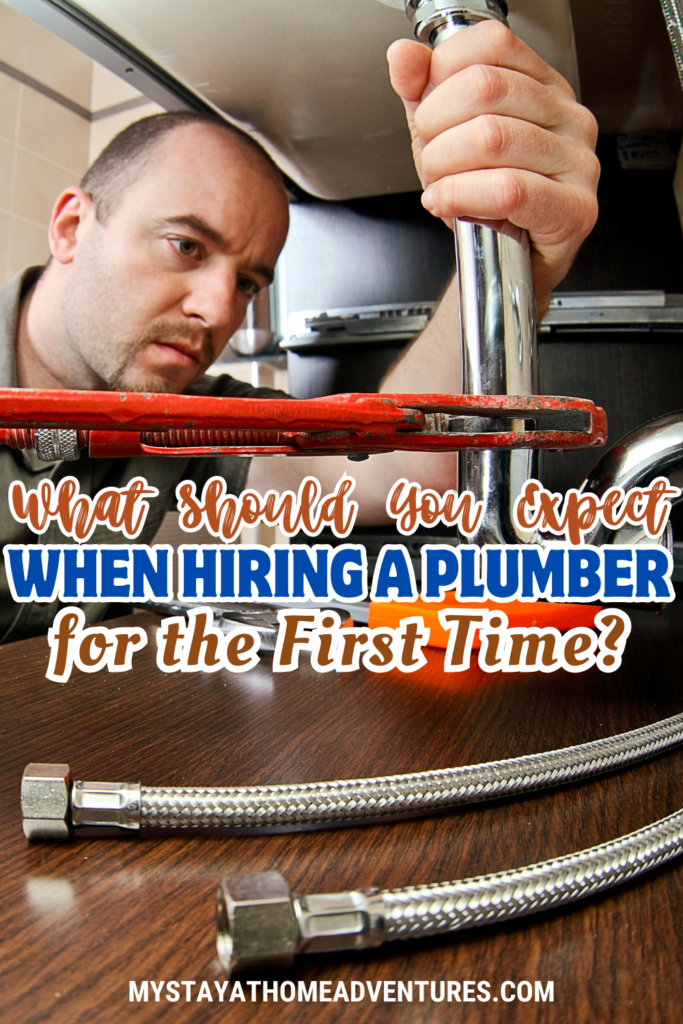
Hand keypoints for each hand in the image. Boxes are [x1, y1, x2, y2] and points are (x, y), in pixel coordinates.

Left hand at [387, 21, 599, 315]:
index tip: (430, 111)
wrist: (505, 267)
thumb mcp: (444, 137)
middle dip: (437, 126)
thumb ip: (422, 93)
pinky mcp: (574, 208)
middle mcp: (568, 117)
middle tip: (430, 156)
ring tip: (439, 185)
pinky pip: (509, 189)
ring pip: (493, 138)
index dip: (444, 75)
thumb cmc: (484, 202)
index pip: (492, 44)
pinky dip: (463, 195)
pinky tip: (446, 203)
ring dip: (445, 167)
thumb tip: (404, 58)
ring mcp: (577, 162)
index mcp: (543, 87)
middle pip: (485, 88)